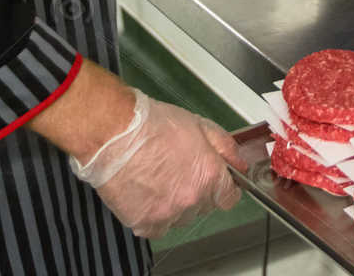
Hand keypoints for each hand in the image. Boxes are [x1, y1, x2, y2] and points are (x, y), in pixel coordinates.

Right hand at [70, 88, 243, 238]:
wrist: (113, 134)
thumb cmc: (152, 124)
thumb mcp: (198, 124)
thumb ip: (225, 146)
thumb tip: (239, 165)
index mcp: (209, 176)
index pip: (229, 198)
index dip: (224, 188)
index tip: (215, 182)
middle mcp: (192, 200)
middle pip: (204, 207)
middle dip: (197, 191)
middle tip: (178, 171)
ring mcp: (168, 214)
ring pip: (181, 218)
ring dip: (175, 204)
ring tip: (158, 180)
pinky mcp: (144, 223)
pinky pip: (157, 228)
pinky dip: (154, 216)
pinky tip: (146, 194)